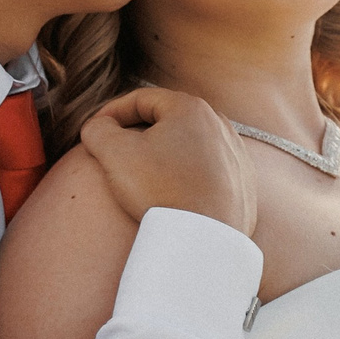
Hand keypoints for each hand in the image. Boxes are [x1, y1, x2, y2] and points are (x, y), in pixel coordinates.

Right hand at [79, 87, 257, 233]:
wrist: (204, 238)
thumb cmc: (159, 190)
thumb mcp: (114, 153)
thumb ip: (98, 129)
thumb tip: (98, 126)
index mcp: (191, 109)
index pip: (143, 99)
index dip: (113, 112)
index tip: (96, 130)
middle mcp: (221, 126)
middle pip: (169, 120)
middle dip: (139, 132)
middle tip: (116, 151)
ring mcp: (236, 155)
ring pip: (190, 146)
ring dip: (164, 155)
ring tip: (143, 175)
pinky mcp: (243, 184)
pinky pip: (208, 172)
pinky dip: (186, 176)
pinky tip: (171, 194)